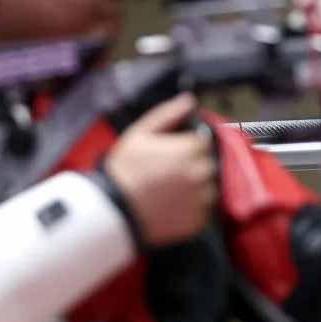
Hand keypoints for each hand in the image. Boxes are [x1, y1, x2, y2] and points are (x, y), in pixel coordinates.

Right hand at [104, 94, 215, 246]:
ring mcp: (201, 198)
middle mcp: (202, 172)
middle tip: (164, 175)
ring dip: (192, 188)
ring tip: (164, 192)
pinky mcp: (198, 220)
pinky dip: (188, 209)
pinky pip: (200, 211)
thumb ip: (168, 114)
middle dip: (190, 167)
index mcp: (191, 148)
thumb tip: (188, 100)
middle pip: (206, 164)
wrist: (114, 210)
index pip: (202, 141)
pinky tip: (166, 206)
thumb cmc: (123, 171)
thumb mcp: (139, 133)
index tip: (168, 156)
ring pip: (206, 188)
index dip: (184, 146)